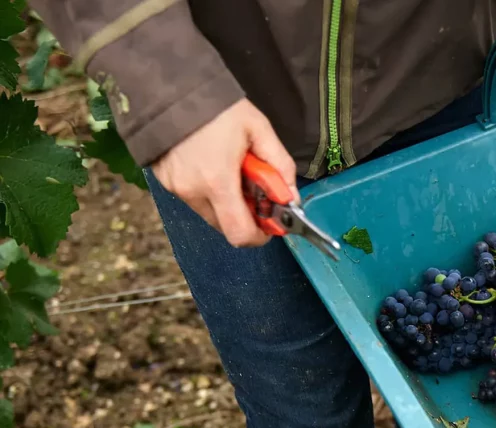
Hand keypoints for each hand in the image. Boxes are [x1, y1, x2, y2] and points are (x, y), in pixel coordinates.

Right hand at [152, 99, 297, 247]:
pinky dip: (207, 191)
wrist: (170, 85)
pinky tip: (211, 164)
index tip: (270, 223)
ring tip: (230, 169)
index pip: (240, 234)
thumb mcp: (259, 130)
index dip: (260, 235)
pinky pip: (193, 198)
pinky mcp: (165, 181)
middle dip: (245, 215)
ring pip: (210, 213)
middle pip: (226, 227)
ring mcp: (175, 187)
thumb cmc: (216, 105)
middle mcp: (193, 191)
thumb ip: (280, 166)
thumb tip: (292, 195)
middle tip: (253, 188)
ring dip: (226, 202)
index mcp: (218, 182)